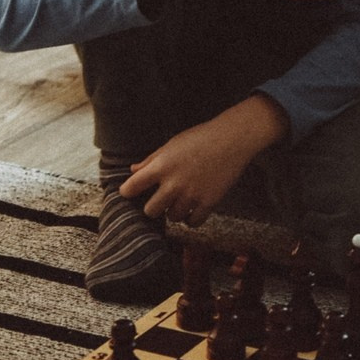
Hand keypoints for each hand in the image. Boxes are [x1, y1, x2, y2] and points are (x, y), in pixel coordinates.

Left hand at [118, 96, 284, 225]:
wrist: (232, 139)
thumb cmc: (200, 137)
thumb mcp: (172, 144)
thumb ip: (151, 159)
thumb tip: (133, 170)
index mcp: (162, 166)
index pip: (133, 186)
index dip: (127, 192)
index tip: (129, 193)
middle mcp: (174, 183)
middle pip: (150, 211)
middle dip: (152, 207)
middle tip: (158, 200)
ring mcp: (192, 195)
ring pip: (172, 217)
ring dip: (173, 211)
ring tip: (180, 201)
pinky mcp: (209, 203)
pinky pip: (193, 222)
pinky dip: (191, 218)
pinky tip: (192, 208)